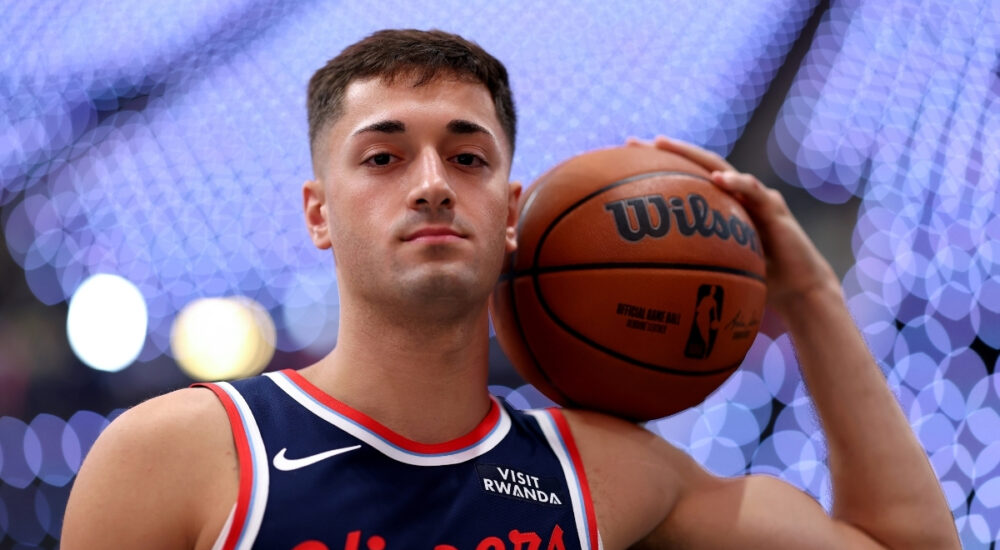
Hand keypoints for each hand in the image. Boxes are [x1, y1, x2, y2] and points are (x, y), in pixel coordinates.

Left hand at [625, 136, 839, 317]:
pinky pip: (753, 191)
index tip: (625, 158)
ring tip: (666, 145)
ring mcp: (754, 197)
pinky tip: (719, 178)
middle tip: (633, 141)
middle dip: (666, 150)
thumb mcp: (715, 270)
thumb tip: (646, 280)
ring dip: (693, 155)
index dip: (658, 167)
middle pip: (696, 164)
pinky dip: (737, 182)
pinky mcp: (774, 207)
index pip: (686, 178)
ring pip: (721, 167)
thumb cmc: (755, 281)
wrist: (798, 288)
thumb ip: (689, 265)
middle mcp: (735, 194)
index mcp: (719, 206)